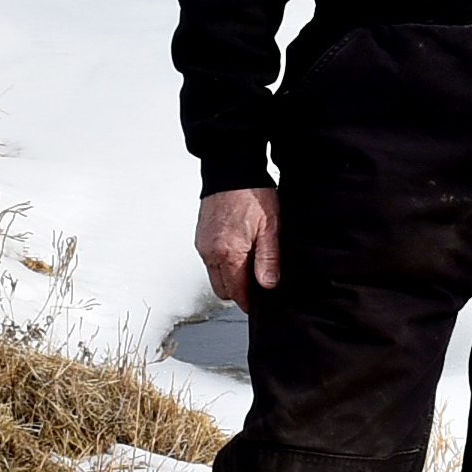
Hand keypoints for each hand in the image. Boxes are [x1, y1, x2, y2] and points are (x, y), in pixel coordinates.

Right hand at [196, 186, 281, 307]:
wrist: (232, 170)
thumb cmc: (252, 194)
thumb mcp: (270, 227)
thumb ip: (268, 259)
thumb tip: (267, 285)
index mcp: (228, 253)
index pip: (236, 292)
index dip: (248, 300)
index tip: (258, 302)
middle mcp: (211, 252)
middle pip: (222, 289)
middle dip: (238, 290)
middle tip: (256, 282)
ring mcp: (204, 244)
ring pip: (215, 275)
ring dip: (230, 276)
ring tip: (249, 262)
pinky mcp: (201, 236)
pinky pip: (210, 260)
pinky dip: (223, 262)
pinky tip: (237, 249)